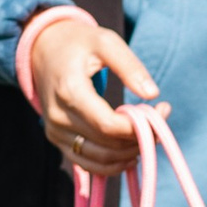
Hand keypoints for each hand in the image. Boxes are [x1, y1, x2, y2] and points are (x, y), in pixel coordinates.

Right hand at [29, 13, 157, 176]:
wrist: (43, 49)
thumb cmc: (79, 43)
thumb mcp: (106, 42)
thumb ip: (130, 66)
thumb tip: (153, 94)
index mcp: (70, 91)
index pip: (108, 125)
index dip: (139, 127)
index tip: (162, 110)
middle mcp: (59, 116)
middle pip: (107, 146)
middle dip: (140, 140)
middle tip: (160, 122)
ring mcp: (55, 131)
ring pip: (100, 161)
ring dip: (130, 154)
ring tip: (149, 135)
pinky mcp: (56, 139)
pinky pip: (88, 164)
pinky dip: (113, 164)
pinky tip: (131, 151)